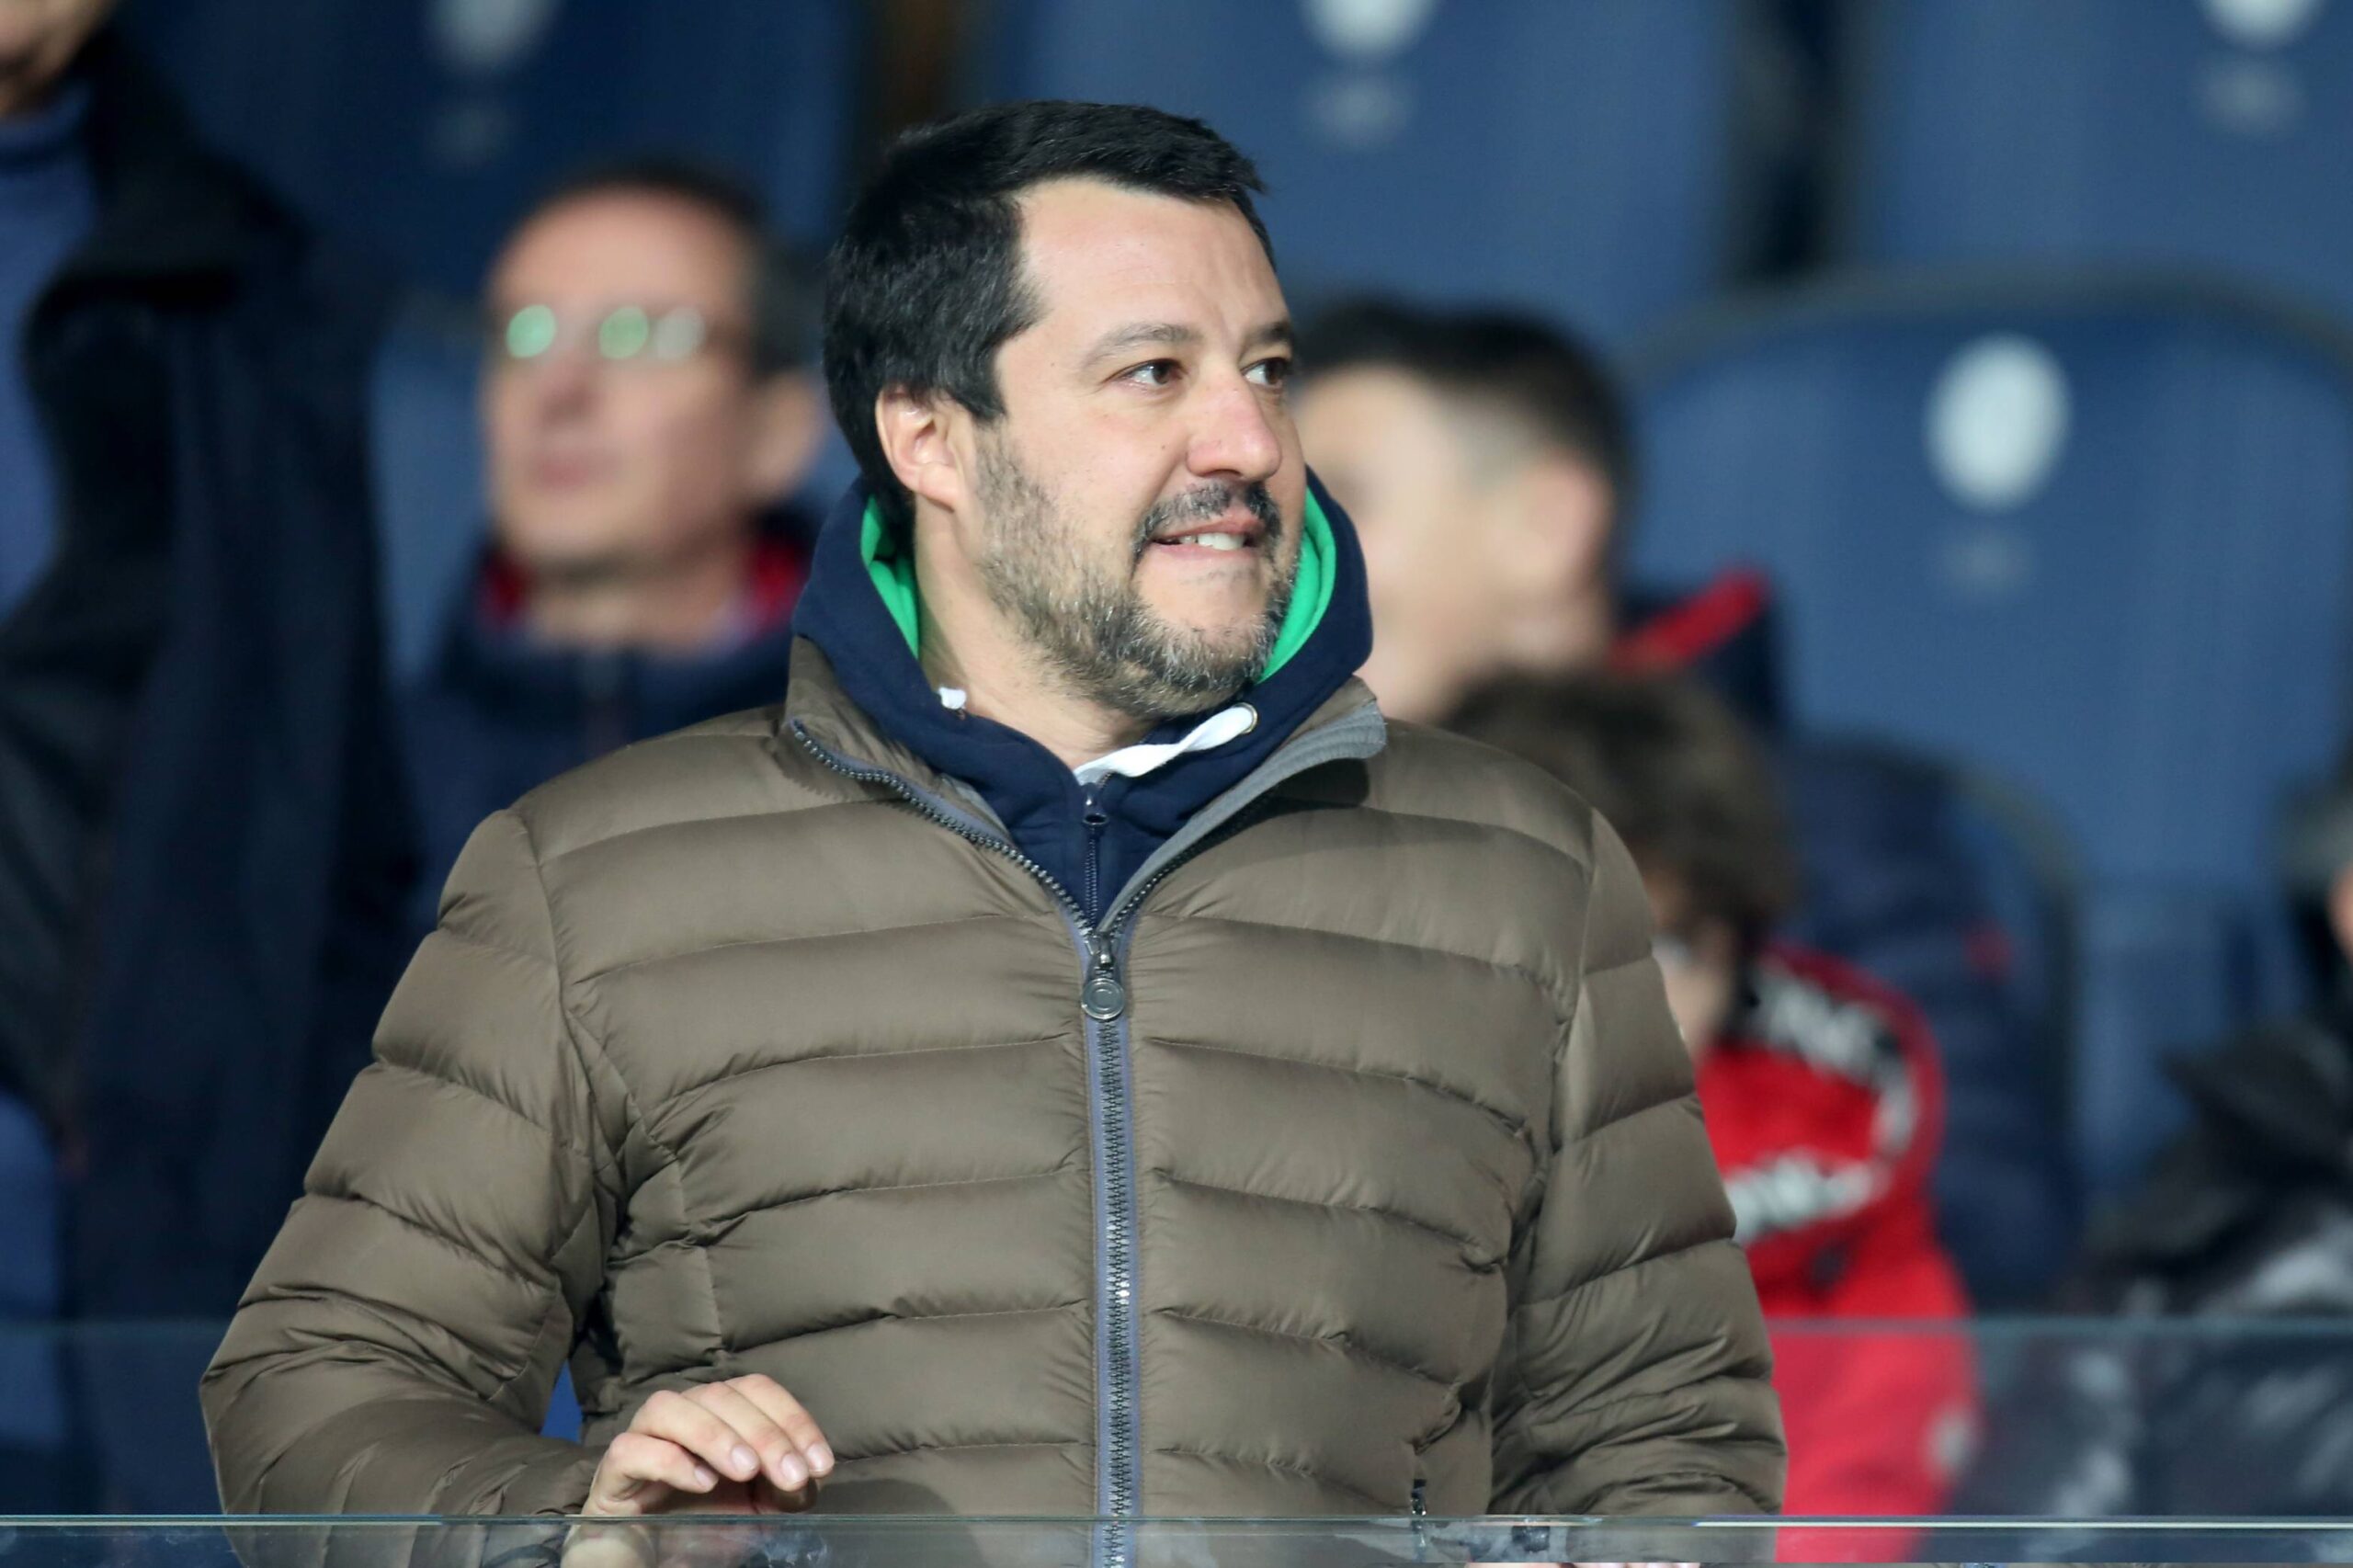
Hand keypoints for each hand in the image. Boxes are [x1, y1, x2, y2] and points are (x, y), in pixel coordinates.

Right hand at [581, 1375, 834, 1517]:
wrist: (649, 1563)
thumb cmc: (705, 1527)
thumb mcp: (761, 1508)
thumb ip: (787, 1486)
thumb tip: (809, 1472)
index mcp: (717, 1415)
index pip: (755, 1389)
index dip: (792, 1419)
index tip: (820, 1464)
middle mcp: (678, 1417)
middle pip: (720, 1395)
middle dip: (764, 1433)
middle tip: (791, 1476)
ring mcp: (640, 1440)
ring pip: (668, 1407)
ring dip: (715, 1434)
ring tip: (745, 1471)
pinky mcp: (611, 1474)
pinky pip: (630, 1449)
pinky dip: (668, 1460)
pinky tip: (701, 1483)